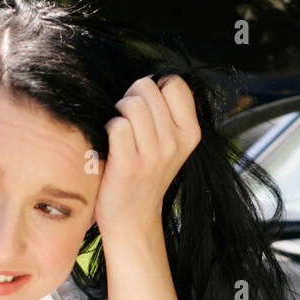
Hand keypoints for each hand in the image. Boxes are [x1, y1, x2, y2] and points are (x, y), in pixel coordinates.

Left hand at [94, 74, 202, 237]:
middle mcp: (175, 142)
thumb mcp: (171, 145)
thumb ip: (167, 113)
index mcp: (190, 132)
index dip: (156, 88)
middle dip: (132, 97)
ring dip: (119, 112)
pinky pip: (117, 125)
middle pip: (148, 87)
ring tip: (120, 132)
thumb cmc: (145, 175)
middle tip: (129, 120)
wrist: (133, 219)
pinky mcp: (130, 164)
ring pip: (132, 103)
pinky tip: (111, 144)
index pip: (175, 83)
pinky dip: (109, 129)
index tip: (149, 108)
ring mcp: (154, 154)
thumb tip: (148, 80)